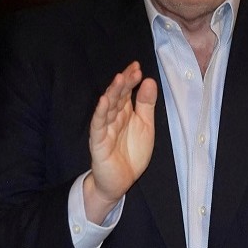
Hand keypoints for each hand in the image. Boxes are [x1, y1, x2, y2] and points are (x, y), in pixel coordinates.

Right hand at [84, 61, 157, 223]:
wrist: (120, 182)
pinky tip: (104, 101)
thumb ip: (146, 105)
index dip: (130, 79)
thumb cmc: (131, 153)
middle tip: (133, 70)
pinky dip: (101, 113)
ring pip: (107, 107)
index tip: (137, 66)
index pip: (126, 91)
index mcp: (124, 113)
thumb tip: (149, 81)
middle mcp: (113, 118)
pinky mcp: (98, 142)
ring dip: (112, 93)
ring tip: (119, 79)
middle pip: (117, 96)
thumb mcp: (145, 126)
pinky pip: (98, 125)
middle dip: (124, 82)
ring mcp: (104, 129)